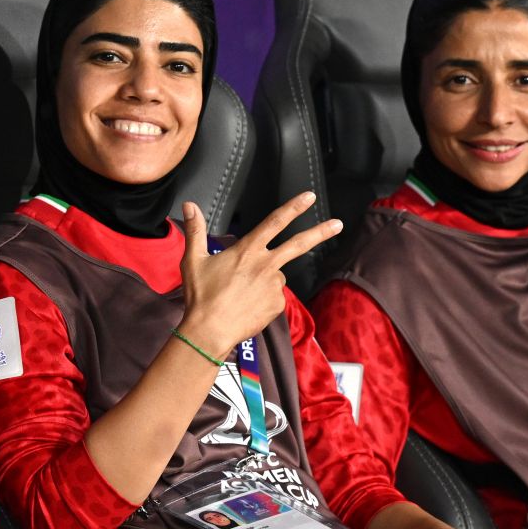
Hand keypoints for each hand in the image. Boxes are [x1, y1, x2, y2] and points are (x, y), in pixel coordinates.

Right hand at [178, 193, 342, 356]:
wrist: (210, 331)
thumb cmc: (201, 296)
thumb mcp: (193, 260)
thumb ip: (195, 230)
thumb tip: (190, 205)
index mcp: (248, 250)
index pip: (275, 222)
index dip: (293, 207)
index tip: (309, 197)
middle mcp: (265, 265)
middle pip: (298, 244)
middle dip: (320, 232)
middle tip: (338, 224)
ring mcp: (274, 286)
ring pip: (276, 275)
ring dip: (265, 279)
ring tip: (241, 293)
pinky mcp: (277, 305)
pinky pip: (274, 297)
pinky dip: (263, 299)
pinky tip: (247, 305)